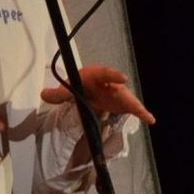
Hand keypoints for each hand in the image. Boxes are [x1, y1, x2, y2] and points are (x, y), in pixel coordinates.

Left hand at [40, 65, 155, 124]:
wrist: (87, 88)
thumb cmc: (79, 85)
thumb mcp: (67, 89)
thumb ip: (57, 93)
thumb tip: (43, 94)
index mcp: (96, 75)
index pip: (104, 72)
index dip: (113, 75)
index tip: (122, 79)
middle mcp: (110, 83)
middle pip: (118, 86)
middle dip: (122, 90)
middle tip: (128, 94)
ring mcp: (118, 93)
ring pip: (127, 98)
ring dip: (132, 104)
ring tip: (142, 113)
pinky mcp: (123, 103)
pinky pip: (134, 108)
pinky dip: (142, 113)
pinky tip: (151, 120)